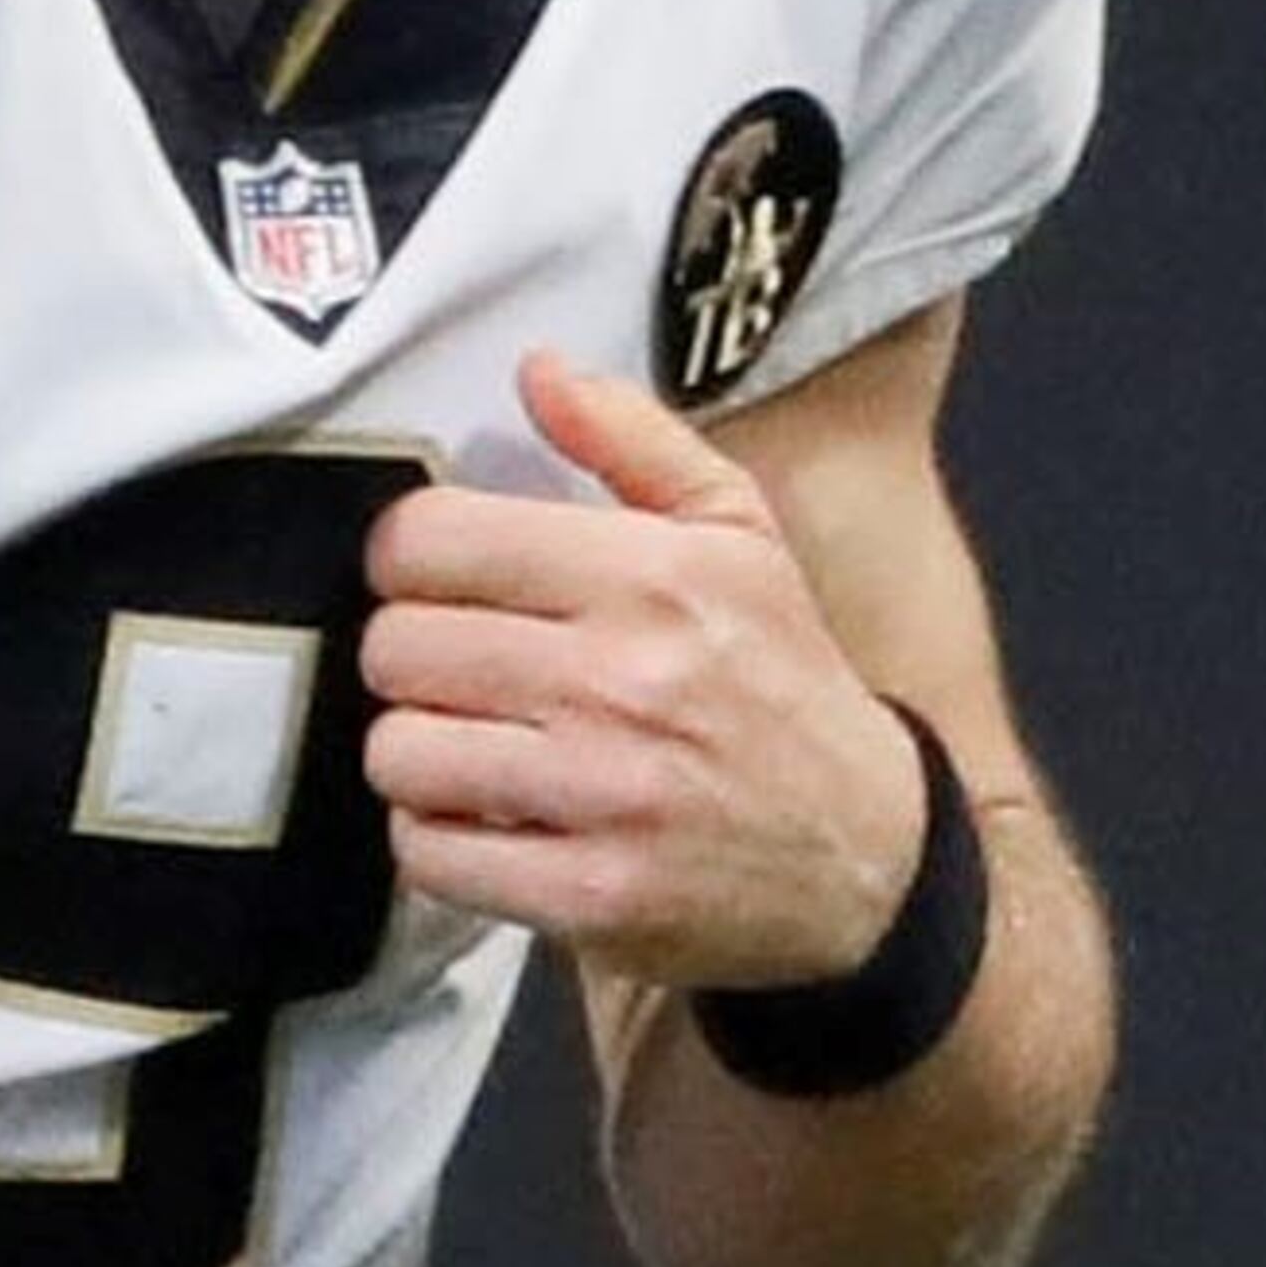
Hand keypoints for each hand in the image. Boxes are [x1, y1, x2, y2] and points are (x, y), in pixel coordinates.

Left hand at [361, 348, 928, 988]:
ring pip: (400, 751)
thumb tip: (535, 369)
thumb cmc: (784, 682)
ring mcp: (605, 796)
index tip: (437, 578)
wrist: (869, 855)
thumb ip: (634, 441)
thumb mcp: (741, 538)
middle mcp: (623, 680)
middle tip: (459, 669)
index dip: (409, 557)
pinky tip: (491, 816)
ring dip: (419, 750)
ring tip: (475, 742)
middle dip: (412, 656)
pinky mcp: (590, 897)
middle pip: (397, 648)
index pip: (428, 541)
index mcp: (652, 575)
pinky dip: (441, 837)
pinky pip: (430, 851)